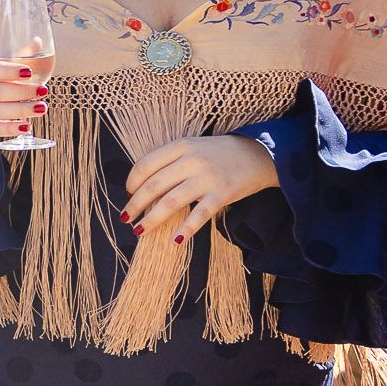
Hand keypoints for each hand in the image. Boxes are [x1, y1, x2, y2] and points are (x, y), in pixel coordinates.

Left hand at [122, 134, 277, 243]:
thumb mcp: (194, 148)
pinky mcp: (222, 195)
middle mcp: (192, 160)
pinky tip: (175, 240)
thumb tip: (142, 187)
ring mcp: (207, 178)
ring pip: (170, 202)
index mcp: (182, 146)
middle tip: (125, 218)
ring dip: (151, 219)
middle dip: (135, 205)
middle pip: (153, 185)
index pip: (146, 164)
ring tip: (139, 231)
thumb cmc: (220, 154)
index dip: (131, 182)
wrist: (260, 154)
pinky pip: (199, 215)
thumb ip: (171, 162)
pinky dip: (185, 229)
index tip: (127, 194)